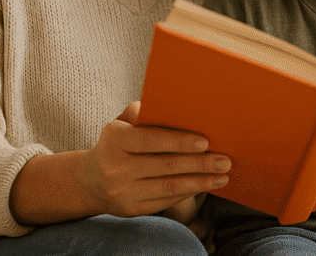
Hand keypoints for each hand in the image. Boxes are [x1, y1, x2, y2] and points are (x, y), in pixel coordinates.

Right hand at [75, 102, 230, 216]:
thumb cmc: (116, 143)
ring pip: (168, 187)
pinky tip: (205, 184)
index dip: (178, 141)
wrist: (90, 180)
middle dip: (198, 163)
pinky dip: (188, 191)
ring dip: (199, 181)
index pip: (149, 140)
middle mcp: (115, 168)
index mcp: (114, 140)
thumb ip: (141, 112)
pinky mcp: (132, 210)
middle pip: (164, 166)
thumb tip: (171, 106)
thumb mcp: (120, 123)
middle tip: (224, 160)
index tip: (205, 142)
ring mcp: (123, 192)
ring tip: (222, 176)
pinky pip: (166, 200)